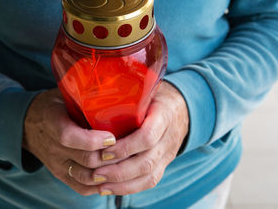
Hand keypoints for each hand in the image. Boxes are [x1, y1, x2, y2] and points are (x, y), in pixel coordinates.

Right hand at [22, 88, 117, 195]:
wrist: (28, 124)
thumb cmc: (54, 105)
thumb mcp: (63, 93)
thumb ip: (84, 92)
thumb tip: (115, 83)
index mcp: (52, 121)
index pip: (69, 137)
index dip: (93, 140)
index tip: (112, 136)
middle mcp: (53, 147)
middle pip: (85, 160)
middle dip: (111, 157)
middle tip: (131, 150)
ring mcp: (56, 164)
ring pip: (86, 177)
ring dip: (109, 173)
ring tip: (127, 164)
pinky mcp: (61, 175)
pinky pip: (80, 187)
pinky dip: (99, 186)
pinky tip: (114, 178)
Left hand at [91, 81, 188, 195]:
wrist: (182, 108)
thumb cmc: (155, 97)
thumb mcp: (146, 89)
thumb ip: (128, 93)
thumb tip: (96, 91)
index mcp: (163, 115)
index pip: (148, 136)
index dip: (126, 146)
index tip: (105, 150)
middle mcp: (168, 138)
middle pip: (147, 161)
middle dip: (119, 170)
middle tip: (96, 173)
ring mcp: (168, 154)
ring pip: (149, 176)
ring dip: (122, 183)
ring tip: (99, 184)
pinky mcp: (164, 165)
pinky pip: (149, 182)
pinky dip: (129, 189)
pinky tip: (109, 189)